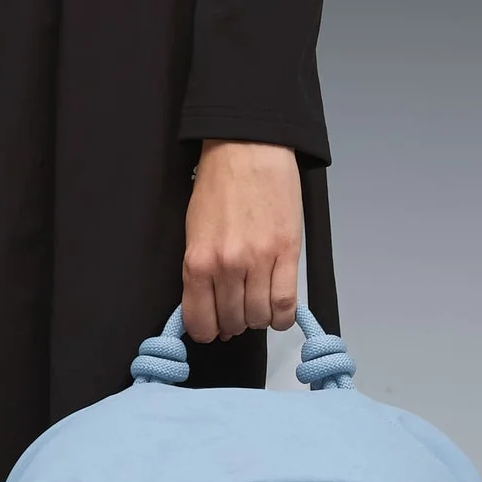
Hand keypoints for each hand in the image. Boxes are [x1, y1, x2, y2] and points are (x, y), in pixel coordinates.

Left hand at [181, 139, 301, 342]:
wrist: (248, 149)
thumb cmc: (220, 186)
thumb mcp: (194, 233)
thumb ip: (199, 274)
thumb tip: (209, 309)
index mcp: (198, 261)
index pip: (200, 321)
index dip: (208, 331)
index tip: (213, 330)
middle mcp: (227, 266)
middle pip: (232, 322)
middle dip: (234, 323)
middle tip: (238, 311)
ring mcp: (259, 261)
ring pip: (260, 317)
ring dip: (259, 318)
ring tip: (258, 304)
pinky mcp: (287, 253)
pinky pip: (286, 303)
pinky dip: (282, 316)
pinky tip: (278, 310)